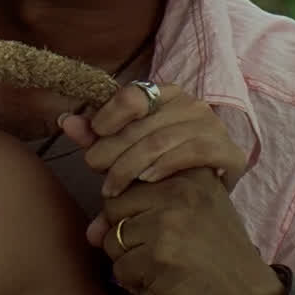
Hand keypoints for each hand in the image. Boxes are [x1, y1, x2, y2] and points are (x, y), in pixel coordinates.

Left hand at [57, 81, 247, 202]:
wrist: (206, 201)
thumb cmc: (160, 170)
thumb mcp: (125, 149)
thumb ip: (98, 136)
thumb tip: (65, 121)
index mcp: (167, 94)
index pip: (133, 93)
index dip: (108, 115)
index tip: (93, 136)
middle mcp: (193, 104)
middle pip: (143, 123)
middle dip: (112, 149)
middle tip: (95, 170)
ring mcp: (214, 127)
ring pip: (162, 140)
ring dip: (131, 165)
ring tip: (112, 187)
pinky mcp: (230, 152)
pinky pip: (193, 152)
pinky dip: (165, 166)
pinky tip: (148, 180)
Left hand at [96, 167, 285, 294]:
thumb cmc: (218, 258)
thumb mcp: (191, 215)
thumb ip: (140, 209)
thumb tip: (91, 231)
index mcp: (190, 172)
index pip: (127, 179)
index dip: (131, 209)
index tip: (153, 227)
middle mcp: (181, 189)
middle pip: (113, 207)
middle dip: (127, 235)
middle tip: (161, 252)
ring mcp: (170, 221)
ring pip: (110, 238)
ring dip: (130, 261)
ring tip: (164, 267)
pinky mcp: (160, 256)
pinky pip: (120, 268)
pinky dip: (135, 282)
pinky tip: (164, 284)